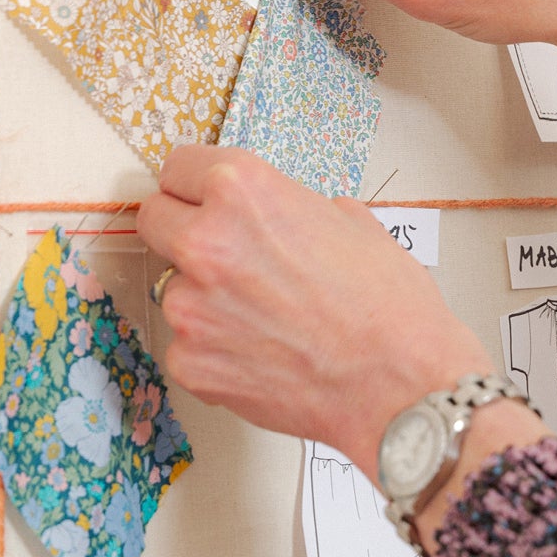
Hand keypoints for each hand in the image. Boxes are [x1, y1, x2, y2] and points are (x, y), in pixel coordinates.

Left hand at [138, 145, 493, 482]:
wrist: (400, 386)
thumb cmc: (389, 308)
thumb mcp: (352, 223)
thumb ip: (298, 208)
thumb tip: (287, 215)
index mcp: (242, 192)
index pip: (178, 170)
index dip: (195, 187)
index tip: (200, 200)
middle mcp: (205, 242)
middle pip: (156, 220)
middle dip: (183, 232)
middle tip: (224, 256)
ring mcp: (190, 307)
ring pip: (172, 288)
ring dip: (203, 297)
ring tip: (263, 318)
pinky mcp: (189, 363)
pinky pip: (185, 345)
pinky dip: (213, 350)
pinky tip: (261, 355)